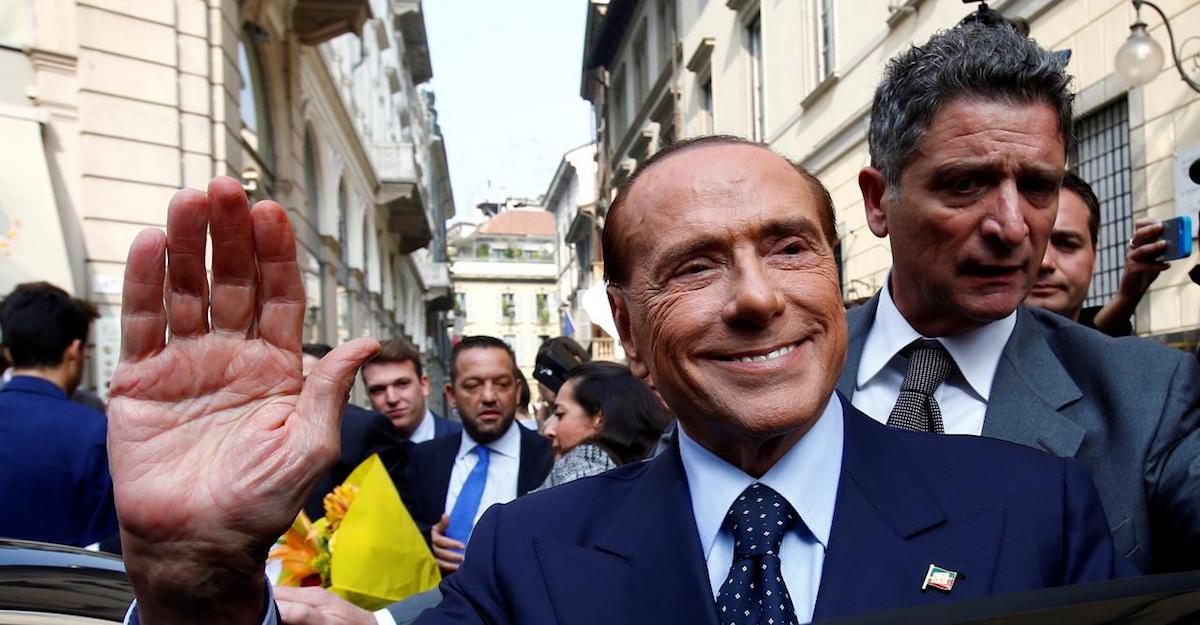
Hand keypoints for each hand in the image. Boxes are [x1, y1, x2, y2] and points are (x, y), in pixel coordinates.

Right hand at [108, 177, 378, 623]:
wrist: (199, 541)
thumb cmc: (262, 502)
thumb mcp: (311, 445)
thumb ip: (330, 389)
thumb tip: (369, 342)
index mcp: (277, 367)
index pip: (278, 296)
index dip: (275, 254)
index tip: (271, 212)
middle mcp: (232, 356)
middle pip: (232, 281)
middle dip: (230, 235)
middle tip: (225, 188)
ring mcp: (187, 364)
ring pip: (187, 291)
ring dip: (186, 245)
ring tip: (187, 200)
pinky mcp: (143, 382)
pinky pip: (143, 325)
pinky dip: (143, 284)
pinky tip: (148, 244)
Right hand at [430, 514, 464, 573]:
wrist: (422, 544)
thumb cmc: (433, 535)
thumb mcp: (436, 528)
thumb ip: (442, 524)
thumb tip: (446, 516)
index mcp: (433, 538)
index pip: (442, 541)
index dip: (452, 544)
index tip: (463, 546)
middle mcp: (430, 548)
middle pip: (442, 554)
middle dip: (453, 556)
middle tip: (464, 558)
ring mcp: (430, 557)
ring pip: (440, 563)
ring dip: (450, 566)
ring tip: (460, 567)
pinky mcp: (431, 565)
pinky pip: (439, 569)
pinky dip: (446, 571)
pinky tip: (455, 572)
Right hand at [1120, 218, 1170, 297]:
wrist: (1132, 289)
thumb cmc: (1145, 271)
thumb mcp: (1155, 256)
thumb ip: (1161, 248)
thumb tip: (1176, 240)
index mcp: (1137, 242)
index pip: (1139, 226)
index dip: (1149, 222)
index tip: (1161, 221)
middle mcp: (1132, 248)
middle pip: (1138, 235)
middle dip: (1151, 229)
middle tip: (1162, 226)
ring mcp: (1131, 259)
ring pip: (1141, 250)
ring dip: (1153, 246)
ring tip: (1165, 244)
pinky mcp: (1132, 270)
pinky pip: (1145, 266)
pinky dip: (1157, 265)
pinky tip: (1167, 265)